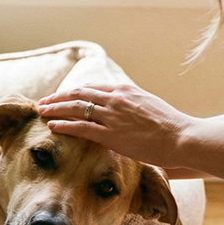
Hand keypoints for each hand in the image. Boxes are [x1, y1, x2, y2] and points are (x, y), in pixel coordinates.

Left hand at [36, 83, 197, 168]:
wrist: (182, 137)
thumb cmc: (169, 126)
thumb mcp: (147, 105)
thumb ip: (130, 104)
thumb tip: (121, 109)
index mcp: (124, 90)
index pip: (90, 87)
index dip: (72, 92)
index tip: (60, 95)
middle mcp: (116, 99)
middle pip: (78, 94)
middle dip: (57, 97)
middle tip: (43, 101)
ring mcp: (113, 116)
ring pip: (75, 108)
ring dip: (55, 109)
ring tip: (41, 111)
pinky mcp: (112, 134)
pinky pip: (81, 127)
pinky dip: (64, 125)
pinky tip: (53, 126)